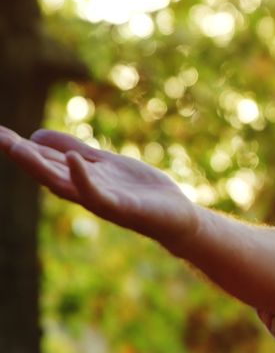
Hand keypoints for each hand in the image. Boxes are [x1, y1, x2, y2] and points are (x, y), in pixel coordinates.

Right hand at [0, 126, 199, 248]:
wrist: (176, 217)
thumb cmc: (139, 191)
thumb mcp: (103, 163)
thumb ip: (74, 149)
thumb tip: (36, 135)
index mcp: (79, 178)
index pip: (44, 161)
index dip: (20, 147)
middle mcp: (83, 191)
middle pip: (46, 172)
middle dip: (22, 155)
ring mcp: (101, 200)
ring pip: (63, 184)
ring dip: (40, 167)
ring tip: (19, 146)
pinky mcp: (121, 207)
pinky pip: (97, 194)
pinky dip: (83, 178)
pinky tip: (73, 160)